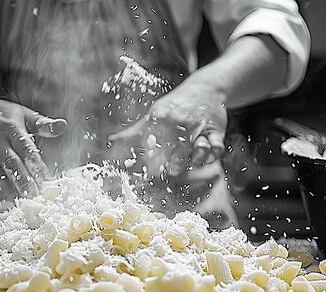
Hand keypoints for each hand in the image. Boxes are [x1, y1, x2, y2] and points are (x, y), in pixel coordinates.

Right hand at [0, 93, 66, 206]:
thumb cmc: (1, 113)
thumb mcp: (23, 114)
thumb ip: (42, 124)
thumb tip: (63, 126)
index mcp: (11, 127)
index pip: (26, 149)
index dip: (35, 165)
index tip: (44, 181)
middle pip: (10, 162)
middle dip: (21, 181)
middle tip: (32, 196)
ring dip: (2, 188)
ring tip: (13, 201)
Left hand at [108, 79, 226, 178]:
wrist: (207, 87)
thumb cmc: (176, 105)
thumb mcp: (154, 115)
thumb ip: (134, 132)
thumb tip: (110, 142)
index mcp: (160, 116)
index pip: (152, 141)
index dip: (150, 158)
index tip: (148, 171)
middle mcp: (179, 120)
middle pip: (174, 147)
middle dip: (171, 162)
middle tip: (168, 171)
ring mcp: (199, 125)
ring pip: (196, 149)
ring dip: (192, 159)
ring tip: (183, 165)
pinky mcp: (216, 130)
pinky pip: (215, 147)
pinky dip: (211, 155)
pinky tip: (204, 157)